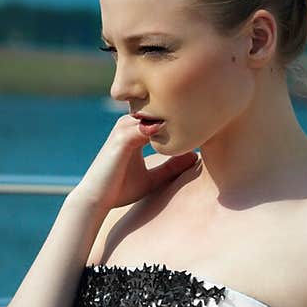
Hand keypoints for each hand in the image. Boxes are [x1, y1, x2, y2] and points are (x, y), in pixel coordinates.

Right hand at [73, 113, 198, 222]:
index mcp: (135, 130)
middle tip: (209, 108)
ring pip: (155, 114)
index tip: (205, 117)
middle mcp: (129, 125)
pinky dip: (163, 127)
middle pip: (160, 109)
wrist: (96, 199)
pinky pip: (146, 127)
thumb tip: (196, 158)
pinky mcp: (122, 139)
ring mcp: (124, 129)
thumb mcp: (153, 177)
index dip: (181, 116)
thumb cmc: (120, 189)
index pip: (161, 116)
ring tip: (202, 113)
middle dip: (182, 108)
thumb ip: (171, 167)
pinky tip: (183, 130)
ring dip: (175, 113)